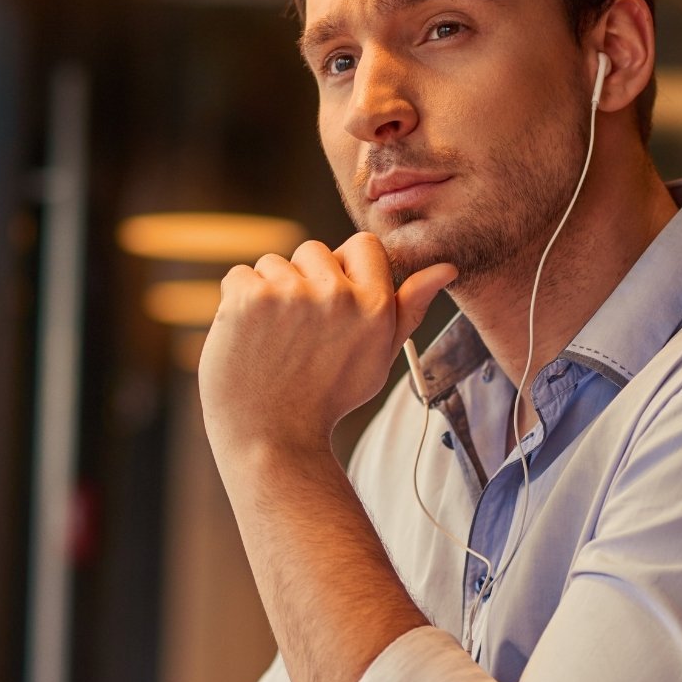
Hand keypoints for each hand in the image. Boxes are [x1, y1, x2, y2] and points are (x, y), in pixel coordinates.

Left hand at [198, 232, 456, 458]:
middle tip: (298, 332)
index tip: (330, 303)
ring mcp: (290, 294)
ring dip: (268, 292)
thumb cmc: (327, 398)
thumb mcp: (380, 357)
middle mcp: (336, 294)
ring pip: (273, 263)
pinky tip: (247, 337)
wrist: (272, 437)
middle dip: (303, 281)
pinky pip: (239, 275)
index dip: (344, 268)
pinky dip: (236, 301)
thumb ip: (409, 308)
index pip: (362, 244)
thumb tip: (445, 268)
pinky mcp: (249, 298)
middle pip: (313, 250)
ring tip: (272, 339)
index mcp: (374, 305)